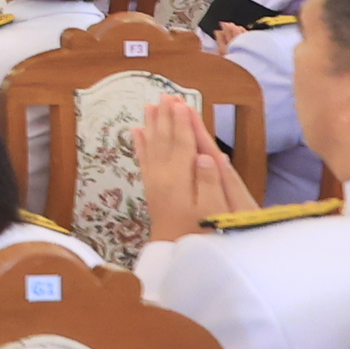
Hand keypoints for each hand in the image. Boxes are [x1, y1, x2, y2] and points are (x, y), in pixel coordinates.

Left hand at [135, 93, 249, 241]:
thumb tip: (207, 156)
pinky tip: (136, 131)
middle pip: (164, 139)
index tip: (181, 101)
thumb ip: (211, 183)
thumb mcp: (213, 211)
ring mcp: (154, 181)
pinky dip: (140, 143)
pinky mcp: (151, 188)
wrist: (175, 253)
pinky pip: (144, 159)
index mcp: (179, 178)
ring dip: (152, 125)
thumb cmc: (202, 233)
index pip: (181, 143)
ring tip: (150, 105)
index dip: (182, 122)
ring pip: (152, 145)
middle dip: (166, 117)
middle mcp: (162, 175)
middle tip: (165, 95)